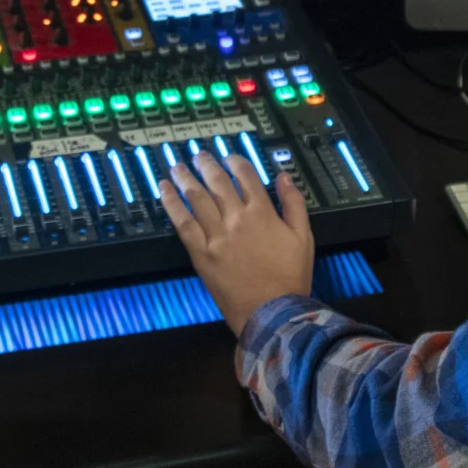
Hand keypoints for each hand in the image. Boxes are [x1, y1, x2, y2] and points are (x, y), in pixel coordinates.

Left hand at [164, 152, 314, 335]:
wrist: (272, 312)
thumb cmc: (290, 277)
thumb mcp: (304, 237)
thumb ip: (294, 203)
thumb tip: (283, 177)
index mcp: (262, 212)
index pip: (245, 175)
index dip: (235, 161)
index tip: (228, 157)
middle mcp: (237, 218)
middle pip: (217, 182)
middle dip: (206, 164)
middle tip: (197, 155)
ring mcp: (216, 235)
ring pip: (196, 197)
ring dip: (185, 177)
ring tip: (177, 165)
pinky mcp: (200, 253)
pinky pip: (182, 223)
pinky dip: (171, 204)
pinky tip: (164, 190)